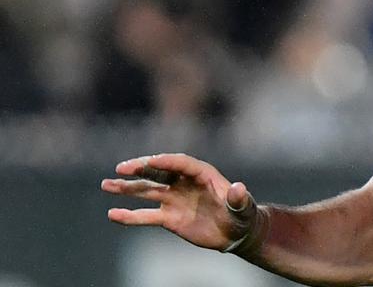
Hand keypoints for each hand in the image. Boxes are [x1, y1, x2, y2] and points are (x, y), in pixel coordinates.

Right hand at [102, 153, 262, 253]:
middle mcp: (184, 183)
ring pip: (147, 190)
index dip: (167, 162)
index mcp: (202, 174)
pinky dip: (130, 216)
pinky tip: (112, 215)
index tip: (150, 162)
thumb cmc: (242, 215)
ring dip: (127, 188)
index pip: (181, 163)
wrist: (235, 233)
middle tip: (121, 168)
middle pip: (159, 172)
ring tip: (106, 184)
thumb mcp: (243, 207)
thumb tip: (238, 188)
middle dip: (141, 168)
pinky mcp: (168, 217)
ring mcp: (174, 199)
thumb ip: (239, 198)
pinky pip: (146, 216)